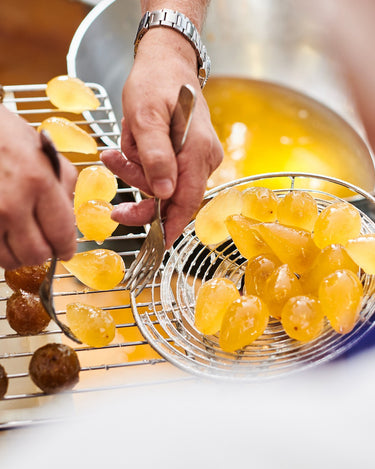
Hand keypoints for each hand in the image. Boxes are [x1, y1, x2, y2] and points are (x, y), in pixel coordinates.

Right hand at [0, 105, 76, 268]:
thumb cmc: (5, 135)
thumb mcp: (44, 152)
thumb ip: (63, 185)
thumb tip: (70, 216)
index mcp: (39, 182)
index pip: (61, 233)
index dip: (66, 247)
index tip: (66, 250)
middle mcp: (12, 203)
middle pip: (37, 253)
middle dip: (44, 252)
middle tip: (44, 243)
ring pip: (11, 260)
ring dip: (20, 255)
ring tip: (21, 239)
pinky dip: (0, 250)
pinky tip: (3, 234)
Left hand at [101, 28, 222, 247]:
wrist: (166, 61)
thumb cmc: (155, 83)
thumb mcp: (145, 117)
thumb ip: (155, 156)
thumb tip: (164, 193)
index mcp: (197, 152)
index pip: (186, 201)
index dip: (170, 226)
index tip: (156, 245)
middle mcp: (204, 158)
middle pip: (174, 196)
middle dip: (141, 199)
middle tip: (113, 207)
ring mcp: (198, 157)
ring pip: (166, 185)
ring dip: (137, 176)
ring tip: (115, 154)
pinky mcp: (189, 154)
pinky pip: (166, 172)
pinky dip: (144, 168)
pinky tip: (127, 151)